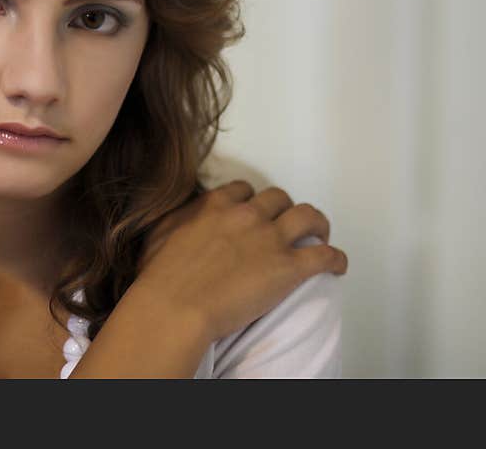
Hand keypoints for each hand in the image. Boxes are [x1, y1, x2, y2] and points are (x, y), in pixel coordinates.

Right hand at [135, 180, 347, 343]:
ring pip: (309, 217)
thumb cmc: (160, 275)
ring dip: (317, 225)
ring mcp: (271, 240)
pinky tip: (337, 266)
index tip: (253, 211)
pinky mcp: (289, 268)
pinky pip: (325, 256)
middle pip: (279, 198)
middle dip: (284, 210)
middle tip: (285, 225)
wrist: (174, 305)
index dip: (251, 200)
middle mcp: (247, 215)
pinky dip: (336, 259)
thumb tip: (182, 216)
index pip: (244, 189)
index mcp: (216, 204)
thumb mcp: (159, 232)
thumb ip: (177, 218)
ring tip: (318, 237)